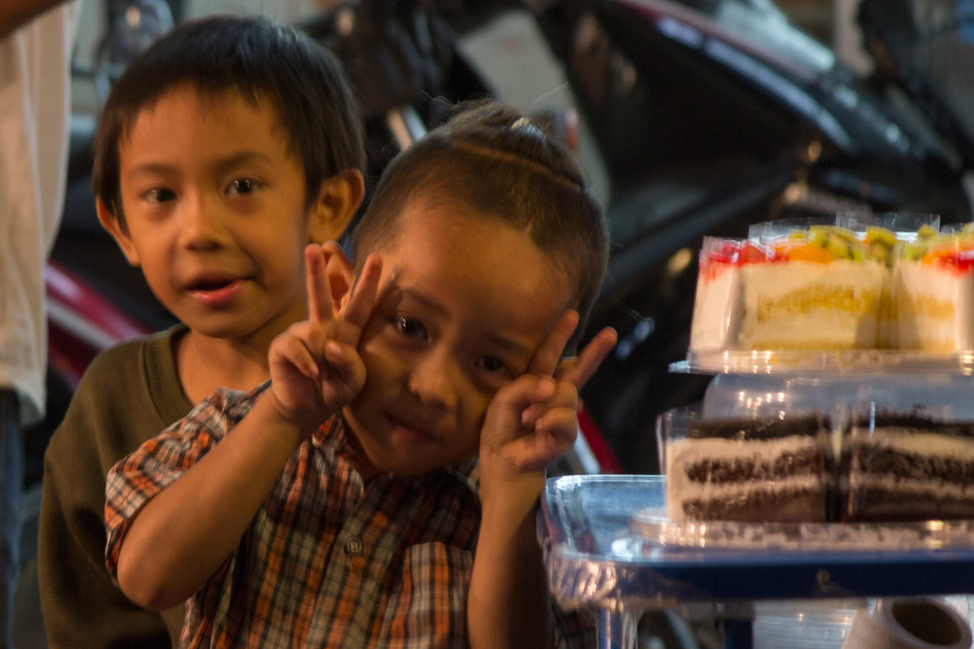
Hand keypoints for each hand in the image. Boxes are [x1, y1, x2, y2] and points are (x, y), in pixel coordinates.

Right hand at [267, 244, 381, 434]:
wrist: (306, 408)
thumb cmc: (334, 389)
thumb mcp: (354, 382)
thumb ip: (351, 365)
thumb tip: (332, 345)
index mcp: (346, 331)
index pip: (360, 304)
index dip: (368, 282)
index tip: (377, 258)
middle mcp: (324, 326)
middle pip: (322, 295)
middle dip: (317, 270)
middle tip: (314, 247)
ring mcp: (301, 333)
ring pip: (313, 331)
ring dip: (322, 357)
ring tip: (322, 375)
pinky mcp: (284, 345)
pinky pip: (298, 347)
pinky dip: (308, 363)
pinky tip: (312, 374)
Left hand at [479, 312, 616, 483]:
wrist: (503, 470)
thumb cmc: (499, 434)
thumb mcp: (503, 401)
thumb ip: (526, 386)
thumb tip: (553, 384)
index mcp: (534, 384)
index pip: (548, 356)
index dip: (560, 335)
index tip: (572, 314)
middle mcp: (552, 397)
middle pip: (577, 370)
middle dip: (593, 352)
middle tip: (611, 334)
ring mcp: (562, 415)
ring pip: (566, 394)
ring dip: (544, 406)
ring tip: (527, 422)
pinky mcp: (565, 436)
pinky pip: (565, 419)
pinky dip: (550, 422)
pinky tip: (537, 430)